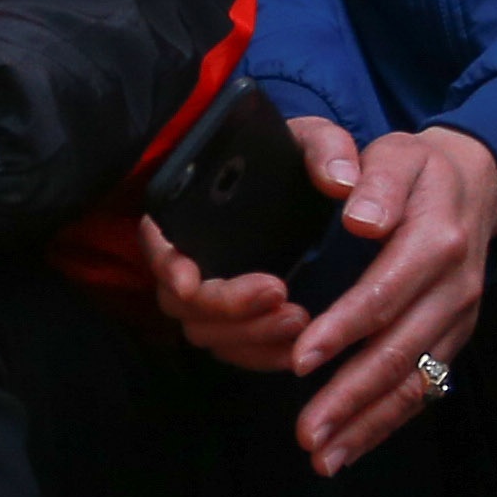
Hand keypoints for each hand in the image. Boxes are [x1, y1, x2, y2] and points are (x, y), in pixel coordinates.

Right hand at [144, 119, 359, 372]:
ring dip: (249, 335)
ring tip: (299, 321)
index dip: (166, 264)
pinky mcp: (237, 322)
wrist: (318, 194)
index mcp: (191, 208)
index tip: (190, 281)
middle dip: (227, 307)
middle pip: (182, 300)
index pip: (157, 242)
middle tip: (279, 295)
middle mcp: (190, 257)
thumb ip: (327, 151)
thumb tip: (339, 181)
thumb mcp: (318, 141)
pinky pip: (235, 351)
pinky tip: (298, 345)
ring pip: (207, 332)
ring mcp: (211, 295)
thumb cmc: (305, 162)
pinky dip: (262, 355)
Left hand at [281, 126, 496, 472]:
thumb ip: (376, 181)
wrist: (476, 183)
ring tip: (323, 456)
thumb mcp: (397, 152)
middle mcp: (456, 287)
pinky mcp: (455, 338)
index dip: (343, 329)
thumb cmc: (418, 169)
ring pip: (414, 381)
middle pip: (400, 351)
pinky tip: (350, 447)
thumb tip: (359, 217)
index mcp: (437, 239)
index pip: (386, 293)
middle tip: (306, 432)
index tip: (300, 359)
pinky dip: (386, 422)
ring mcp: (459, 319)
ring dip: (367, 423)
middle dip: (351, 397)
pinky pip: (423, 388)